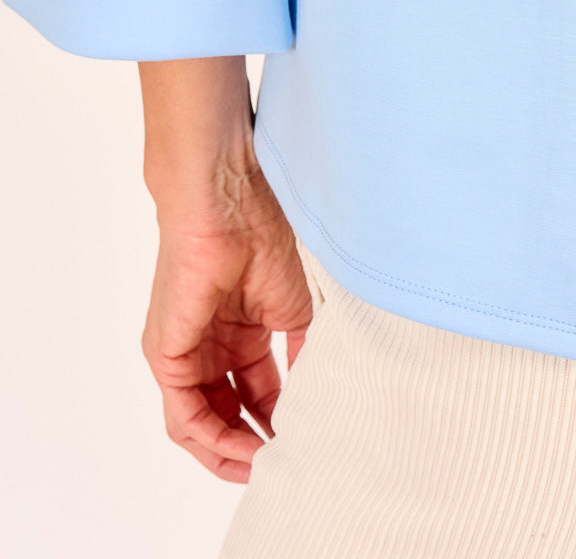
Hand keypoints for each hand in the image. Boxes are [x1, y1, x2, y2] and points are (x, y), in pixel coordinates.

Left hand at [141, 165, 313, 482]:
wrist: (230, 206)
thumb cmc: (261, 238)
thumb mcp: (294, 311)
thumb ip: (298, 355)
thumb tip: (312, 395)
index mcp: (236, 334)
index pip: (252, 395)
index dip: (275, 422)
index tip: (300, 441)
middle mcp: (206, 348)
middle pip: (224, 416)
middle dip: (250, 446)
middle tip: (278, 466)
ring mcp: (183, 354)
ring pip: (199, 424)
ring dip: (230, 451)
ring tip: (263, 465)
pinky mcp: (166, 356)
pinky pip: (184, 415)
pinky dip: (212, 439)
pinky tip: (242, 448)